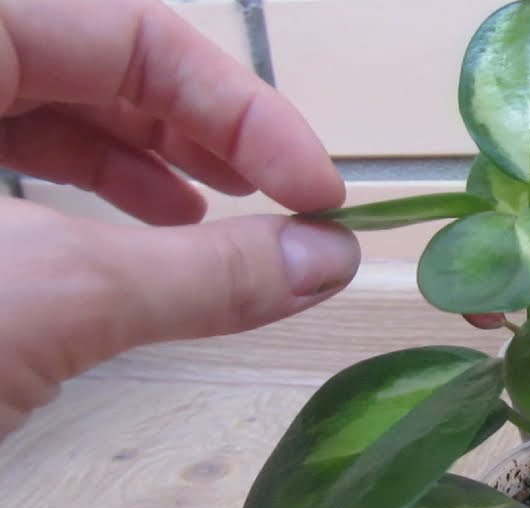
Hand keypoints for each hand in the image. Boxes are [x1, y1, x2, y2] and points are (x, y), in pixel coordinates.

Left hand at [0, 0, 357, 434]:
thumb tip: (333, 259)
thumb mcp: (56, 295)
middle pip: (90, 62)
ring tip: (220, 219)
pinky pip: (3, 160)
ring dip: (148, 162)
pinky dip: (83, 197)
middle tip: (284, 200)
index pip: (126, 26)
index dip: (240, 107)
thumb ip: (203, 271)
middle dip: (200, 133)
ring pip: (42, 109)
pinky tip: (139, 244)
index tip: (317, 192)